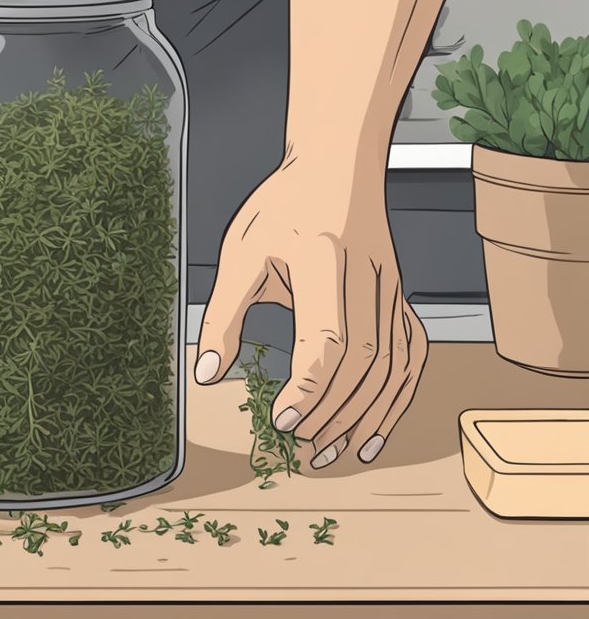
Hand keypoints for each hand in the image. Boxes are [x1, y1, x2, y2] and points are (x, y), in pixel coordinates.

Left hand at [194, 161, 428, 467]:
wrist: (336, 165)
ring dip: (367, 415)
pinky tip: (374, 431)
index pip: (329, 340)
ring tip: (335, 452)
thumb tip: (207, 372)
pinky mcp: (402, 298)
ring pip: (394, 366)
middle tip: (301, 445)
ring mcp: (393, 290)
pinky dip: (397, 398)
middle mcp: (369, 279)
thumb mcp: (239, 251)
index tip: (283, 419)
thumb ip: (222, 313)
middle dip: (333, 411)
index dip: (310, 387)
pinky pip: (411, 356)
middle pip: (364, 362)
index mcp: (325, 262)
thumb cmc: (284, 205)